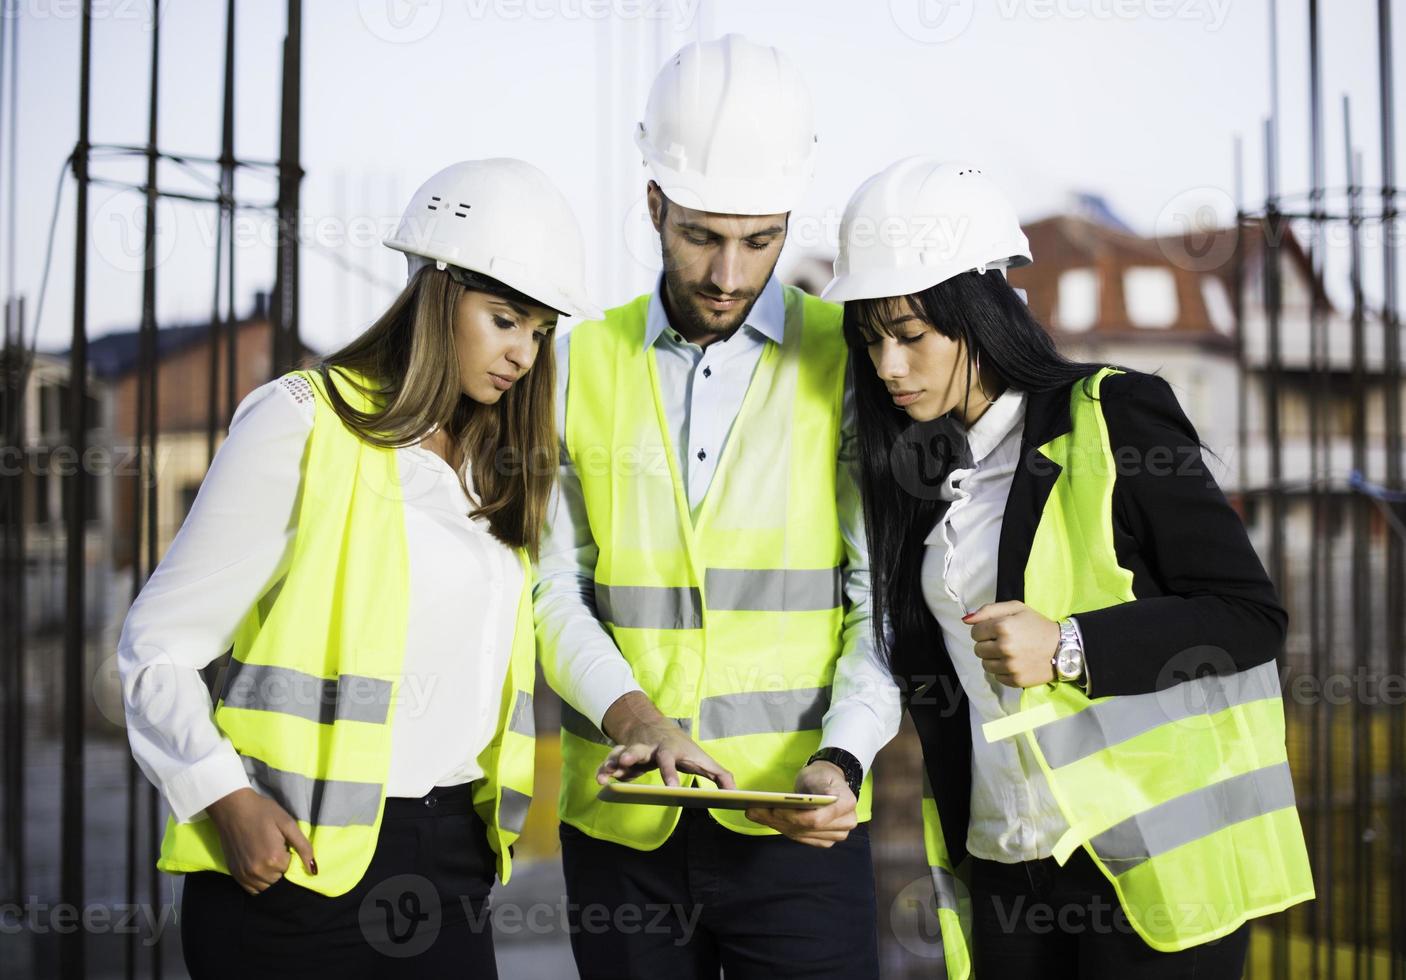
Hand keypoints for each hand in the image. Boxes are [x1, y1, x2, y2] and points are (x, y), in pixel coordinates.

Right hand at [206, 787, 316, 894]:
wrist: (233, 808)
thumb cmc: (263, 812)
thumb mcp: (288, 824)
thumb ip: (303, 847)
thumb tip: (314, 869)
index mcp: (274, 859)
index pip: (292, 871)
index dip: (292, 859)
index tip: (286, 847)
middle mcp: (258, 872)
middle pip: (280, 882)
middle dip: (282, 870)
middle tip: (277, 851)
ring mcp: (245, 875)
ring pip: (267, 888)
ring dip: (272, 878)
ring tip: (268, 858)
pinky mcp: (235, 875)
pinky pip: (252, 890)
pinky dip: (260, 883)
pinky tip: (260, 867)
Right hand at [597, 692, 735, 788]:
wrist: (656, 727)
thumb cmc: (683, 749)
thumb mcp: (702, 759)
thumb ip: (719, 775)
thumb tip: (735, 792)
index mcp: (670, 750)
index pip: (670, 761)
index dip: (670, 774)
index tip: (671, 788)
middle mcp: (650, 748)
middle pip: (640, 750)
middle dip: (631, 756)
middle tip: (624, 763)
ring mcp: (635, 750)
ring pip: (621, 753)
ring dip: (612, 762)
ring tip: (604, 775)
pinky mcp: (623, 756)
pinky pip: (611, 761)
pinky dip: (605, 769)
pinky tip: (601, 780)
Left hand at [744, 761, 857, 848]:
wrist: (829, 782)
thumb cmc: (820, 776)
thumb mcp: (813, 775)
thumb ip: (801, 791)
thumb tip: (777, 805)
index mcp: (846, 804)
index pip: (815, 819)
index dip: (793, 817)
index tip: (773, 809)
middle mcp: (846, 823)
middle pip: (805, 828)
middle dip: (777, 820)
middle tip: (753, 811)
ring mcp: (837, 834)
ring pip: (801, 834)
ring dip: (776, 825)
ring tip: (756, 814)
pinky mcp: (826, 840)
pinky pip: (801, 838)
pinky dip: (783, 829)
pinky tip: (768, 820)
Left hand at [964, 600, 1060, 688]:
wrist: (1063, 647)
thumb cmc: (1038, 625)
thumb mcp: (1016, 608)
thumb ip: (988, 610)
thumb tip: (966, 620)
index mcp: (1002, 627)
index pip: (975, 632)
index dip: (984, 630)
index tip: (996, 631)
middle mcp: (1004, 647)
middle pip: (978, 649)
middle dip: (987, 645)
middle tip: (1003, 642)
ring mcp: (1010, 666)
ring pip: (985, 665)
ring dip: (993, 659)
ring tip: (1009, 653)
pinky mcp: (1015, 680)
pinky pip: (996, 677)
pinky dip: (1002, 671)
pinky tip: (1015, 663)